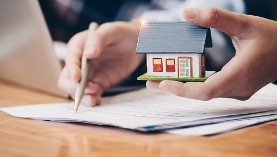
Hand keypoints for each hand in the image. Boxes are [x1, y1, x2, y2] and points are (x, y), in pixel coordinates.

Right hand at [58, 22, 143, 105]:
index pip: (70, 59)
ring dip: (82, 96)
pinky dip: (92, 99)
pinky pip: (91, 94)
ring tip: (93, 100)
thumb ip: (98, 40)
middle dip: (74, 87)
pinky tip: (97, 101)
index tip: (78, 77)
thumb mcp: (111, 31)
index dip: (72, 69)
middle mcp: (80, 62)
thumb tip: (87, 54)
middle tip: (88, 90)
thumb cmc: (121, 33)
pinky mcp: (99, 83)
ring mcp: (89, 74)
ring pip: (77, 89)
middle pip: (67, 78)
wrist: (136, 44)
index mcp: (79, 46)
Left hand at [147, 7, 276, 99]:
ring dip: (183, 86)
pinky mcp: (236, 88)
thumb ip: (216, 18)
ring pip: (204, 93)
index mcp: (238, 75)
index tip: (162, 83)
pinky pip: (211, 89)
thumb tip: (187, 13)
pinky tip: (182, 76)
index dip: (182, 90)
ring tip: (162, 78)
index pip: (205, 91)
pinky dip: (195, 84)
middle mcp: (237, 88)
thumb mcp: (244, 24)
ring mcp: (237, 91)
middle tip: (152, 80)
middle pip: (200, 94)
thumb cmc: (271, 37)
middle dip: (175, 87)